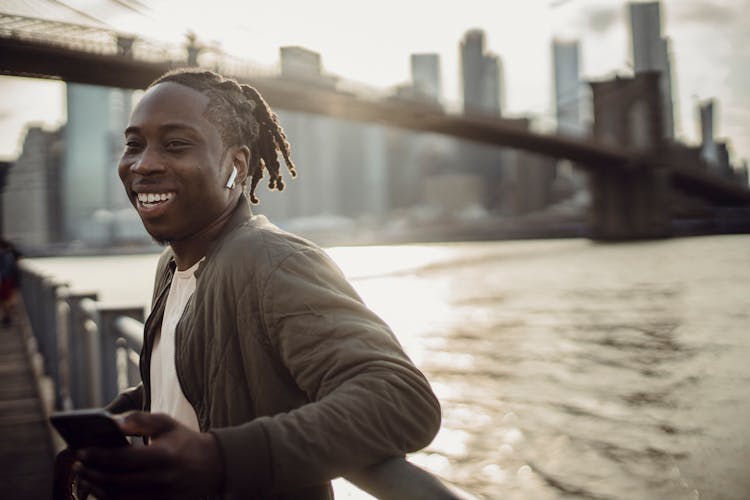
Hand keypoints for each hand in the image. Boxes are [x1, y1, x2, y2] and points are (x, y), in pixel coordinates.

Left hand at [74, 411, 222, 499]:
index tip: (81, 451)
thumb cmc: (184, 441)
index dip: (98, 456)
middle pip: (116, 481)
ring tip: (86, 478)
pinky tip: (102, 490)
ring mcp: (161, 496)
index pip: (122, 459)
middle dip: (92, 473)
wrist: (213, 466)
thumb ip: (140, 420)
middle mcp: (161, 479)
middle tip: (78, 466)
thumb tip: (112, 422)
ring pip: (119, 498)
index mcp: (163, 456)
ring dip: (98, 489)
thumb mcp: (167, 423)